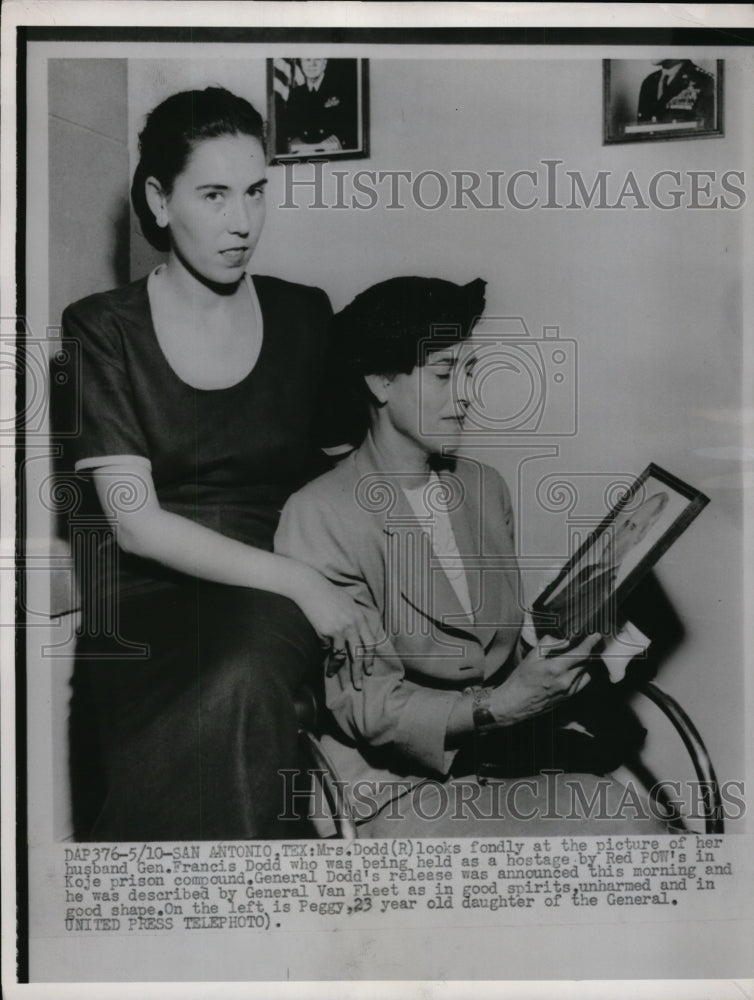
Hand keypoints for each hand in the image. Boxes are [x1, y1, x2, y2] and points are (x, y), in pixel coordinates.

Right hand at [292, 568, 376, 689]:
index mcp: (360, 617)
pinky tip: (328, 668)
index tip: (369, 671)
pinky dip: (329, 658)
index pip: (370, 642)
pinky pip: (330, 649)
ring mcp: (341, 628)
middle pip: (360, 652)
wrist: (310, 587)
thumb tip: (357, 635)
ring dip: (343, 670)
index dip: (370, 659)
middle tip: (360, 685)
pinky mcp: (327, 632)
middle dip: (360, 671)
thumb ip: (355, 619)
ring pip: (345, 655)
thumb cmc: (327, 594)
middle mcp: (353, 624)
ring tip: (342, 680)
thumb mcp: (347, 604)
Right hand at [489, 632, 601, 726]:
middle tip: (586, 644)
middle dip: (587, 652)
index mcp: (555, 669)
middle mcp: (565, 681)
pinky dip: (580, 674)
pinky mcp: (568, 699)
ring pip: (586, 674)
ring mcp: (568, 692)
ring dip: (584, 664)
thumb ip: (548, 644)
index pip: (581, 654)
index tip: (596, 636)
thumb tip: (564, 640)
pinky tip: (571, 671)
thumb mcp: (531, 657)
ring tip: (576, 658)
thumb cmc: (521, 680)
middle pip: (586, 663)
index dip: (590, 643)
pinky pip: (581, 684)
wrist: (515, 704)